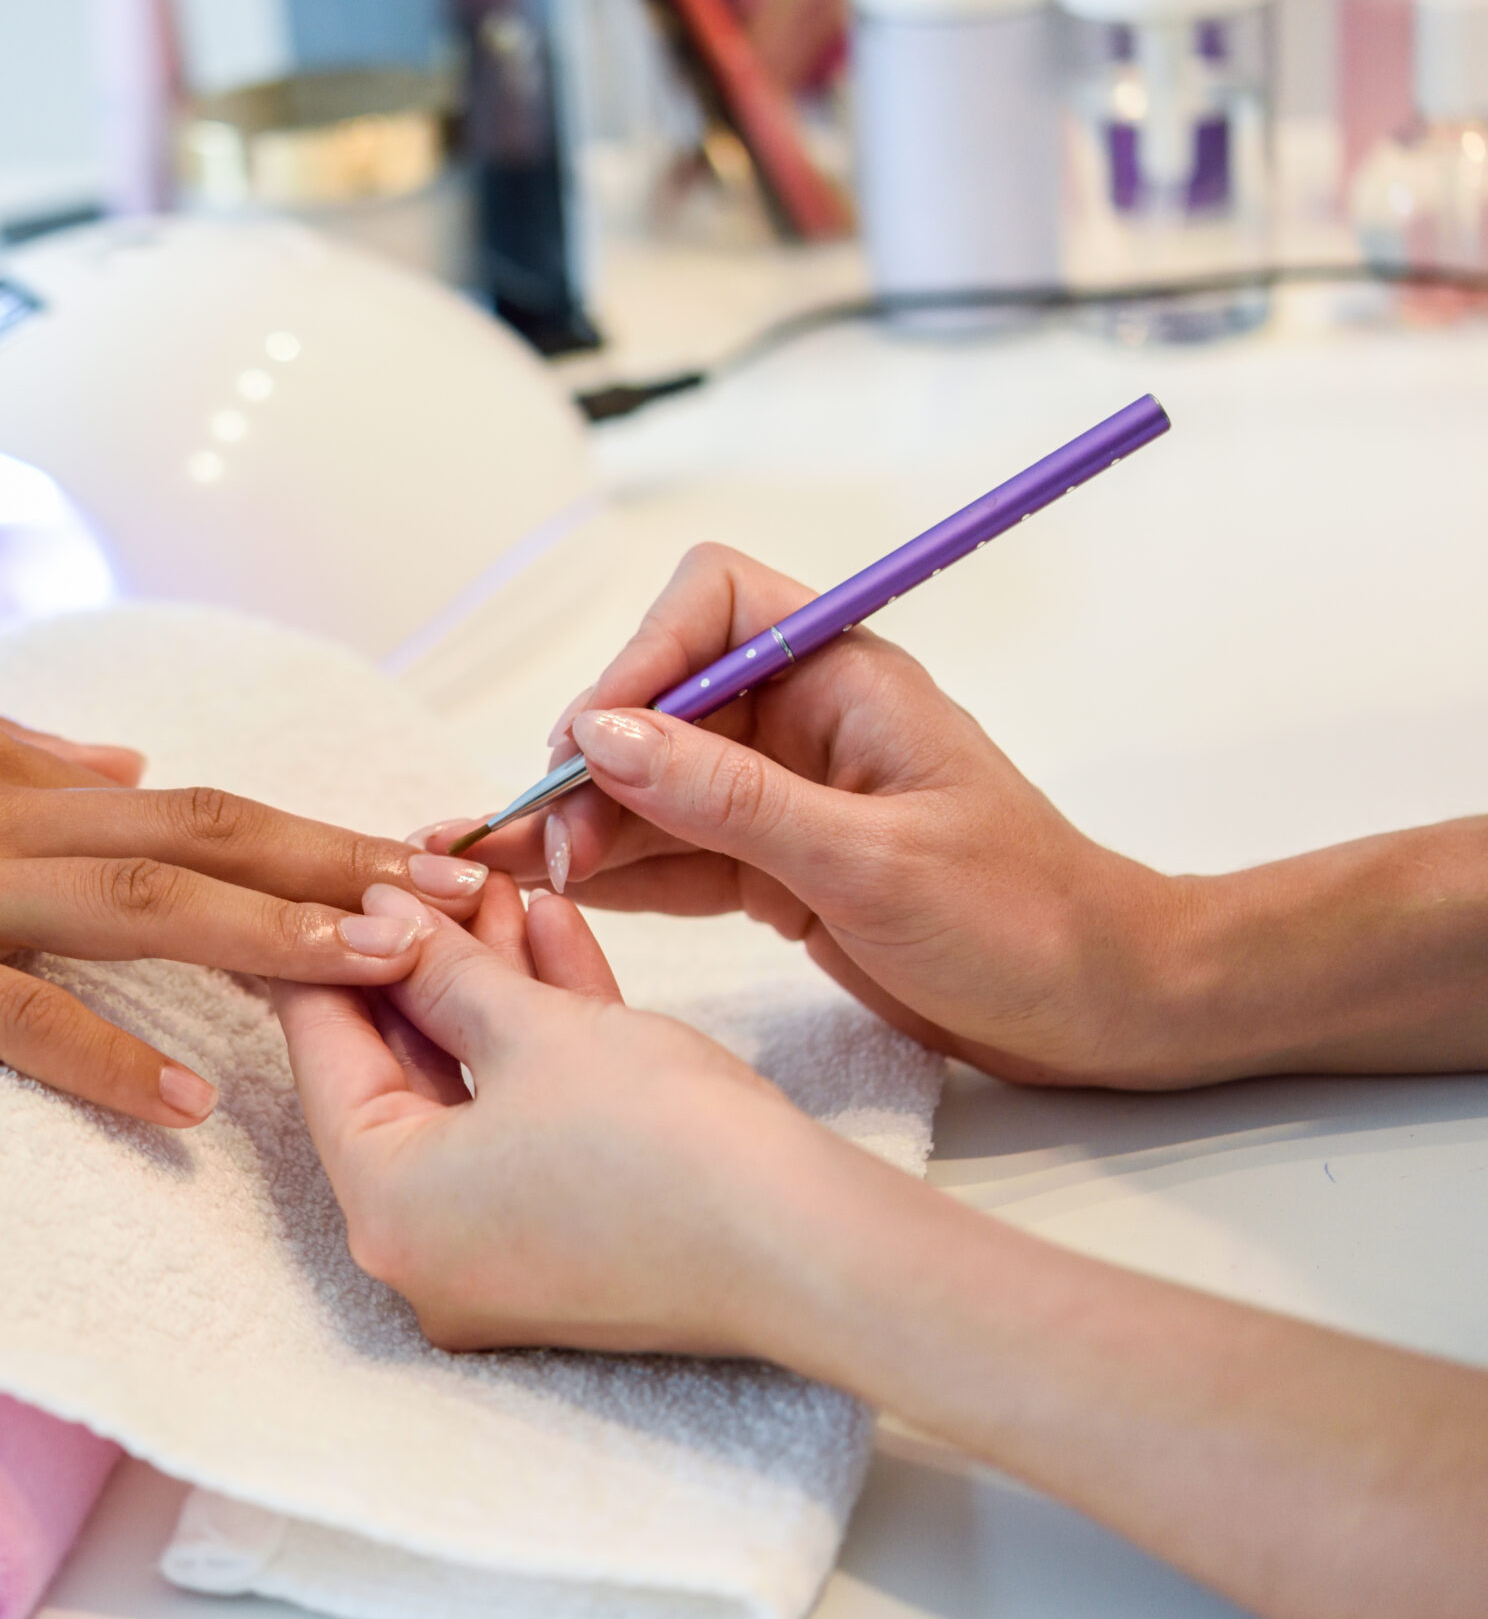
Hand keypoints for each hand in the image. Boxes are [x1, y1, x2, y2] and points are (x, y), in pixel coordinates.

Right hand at [0, 717, 493, 1126]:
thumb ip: (3, 752)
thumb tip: (123, 758)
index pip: (190, 791)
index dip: (313, 822)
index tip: (419, 852)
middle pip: (199, 827)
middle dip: (339, 860)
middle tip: (462, 896)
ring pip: (134, 897)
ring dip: (269, 929)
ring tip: (382, 965)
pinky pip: (9, 1013)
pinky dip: (105, 1052)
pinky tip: (187, 1096)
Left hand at [276, 881, 864, 1354]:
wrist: (814, 1247)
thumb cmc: (665, 1145)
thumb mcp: (534, 1030)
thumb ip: (444, 969)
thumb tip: (384, 921)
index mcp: (386, 1211)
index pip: (324, 1056)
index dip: (333, 952)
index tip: (337, 883)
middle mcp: (425, 1253)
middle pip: (399, 1075)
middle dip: (428, 962)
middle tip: (435, 877)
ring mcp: (499, 1259)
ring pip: (475, 1094)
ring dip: (493, 990)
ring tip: (504, 890)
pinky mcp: (572, 1248)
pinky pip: (528, 1129)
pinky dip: (540, 1049)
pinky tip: (555, 941)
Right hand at [417, 545, 1190, 1087]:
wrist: (1105, 1012)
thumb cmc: (1027, 922)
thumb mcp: (872, 861)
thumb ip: (732, 799)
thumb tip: (605, 737)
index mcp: (844, 677)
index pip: (709, 606)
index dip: (639, 661)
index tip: (591, 745)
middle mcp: (803, 721)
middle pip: (659, 703)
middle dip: (591, 764)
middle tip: (541, 845)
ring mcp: (784, 795)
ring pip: (651, 784)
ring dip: (584, 825)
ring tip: (512, 876)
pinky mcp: (775, 866)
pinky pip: (672, 852)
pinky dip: (617, 873)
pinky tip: (561, 898)